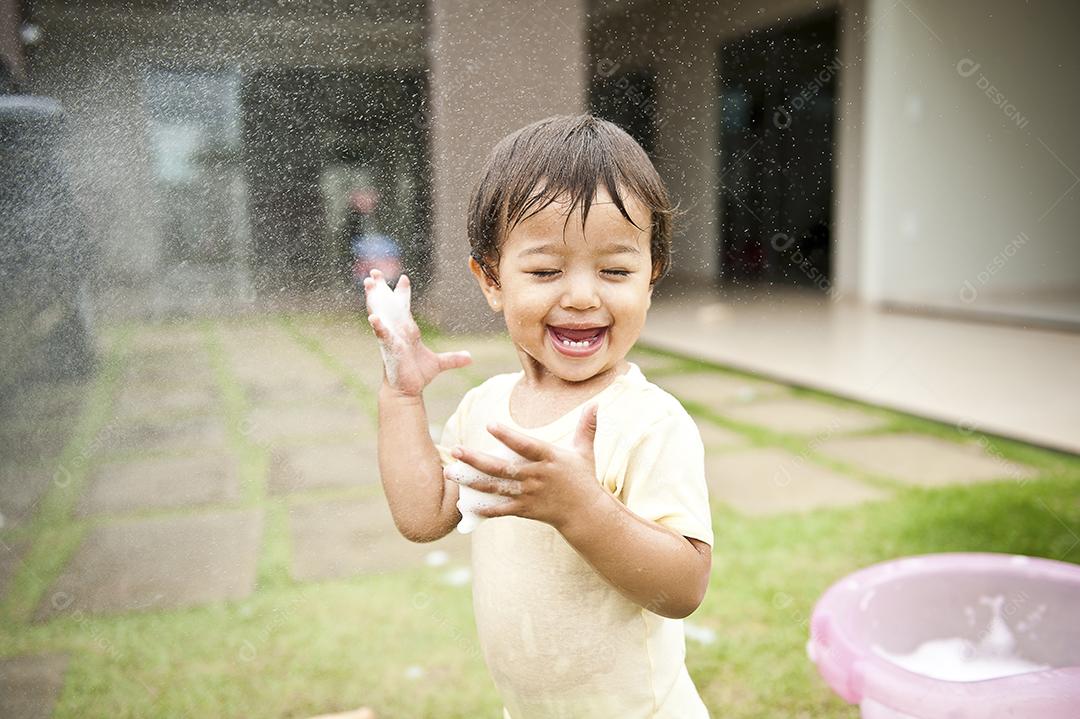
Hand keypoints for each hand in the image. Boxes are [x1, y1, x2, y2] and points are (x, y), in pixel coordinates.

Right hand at [363, 268, 470, 396]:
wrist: (407, 391)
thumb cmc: (417, 375)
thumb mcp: (438, 363)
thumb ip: (453, 359)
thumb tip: (470, 358)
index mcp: (407, 331)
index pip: (404, 307)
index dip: (403, 293)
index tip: (404, 278)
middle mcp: (397, 331)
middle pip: (388, 305)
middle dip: (381, 288)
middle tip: (374, 271)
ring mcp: (391, 339)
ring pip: (380, 314)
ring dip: (374, 299)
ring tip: (368, 284)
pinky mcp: (390, 349)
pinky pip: (383, 336)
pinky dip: (379, 327)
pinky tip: (373, 318)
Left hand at [446, 404, 609, 529]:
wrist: (586, 513)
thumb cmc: (583, 479)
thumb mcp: (585, 451)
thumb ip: (587, 427)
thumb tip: (596, 404)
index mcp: (549, 458)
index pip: (525, 445)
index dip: (508, 436)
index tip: (489, 425)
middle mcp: (537, 476)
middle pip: (503, 468)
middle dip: (477, 459)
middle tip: (456, 450)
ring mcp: (529, 494)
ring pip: (496, 487)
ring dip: (471, 481)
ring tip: (450, 473)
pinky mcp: (525, 510)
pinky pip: (502, 510)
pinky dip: (485, 508)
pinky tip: (466, 504)